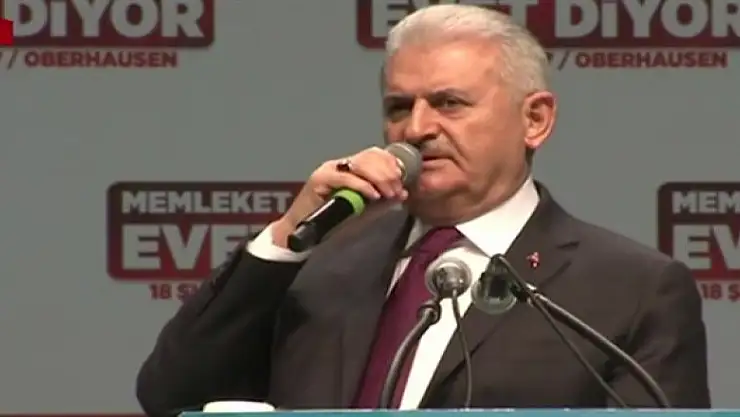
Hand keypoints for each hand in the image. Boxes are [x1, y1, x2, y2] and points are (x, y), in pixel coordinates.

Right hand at [272, 146, 407, 247]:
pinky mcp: (319, 179)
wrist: (302, 234)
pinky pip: (345, 177)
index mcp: (352, 169)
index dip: (391, 163)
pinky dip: (362, 185)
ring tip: (387, 194)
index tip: (402, 181)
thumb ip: (383, 203)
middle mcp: (341, 164)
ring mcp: (329, 169)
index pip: (375, 154)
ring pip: (360, 163)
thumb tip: (403, 192)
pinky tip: (373, 195)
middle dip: (388, 173)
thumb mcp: (364, 213)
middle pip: (370, 156)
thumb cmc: (332, 224)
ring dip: (379, 178)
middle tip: (396, 191)